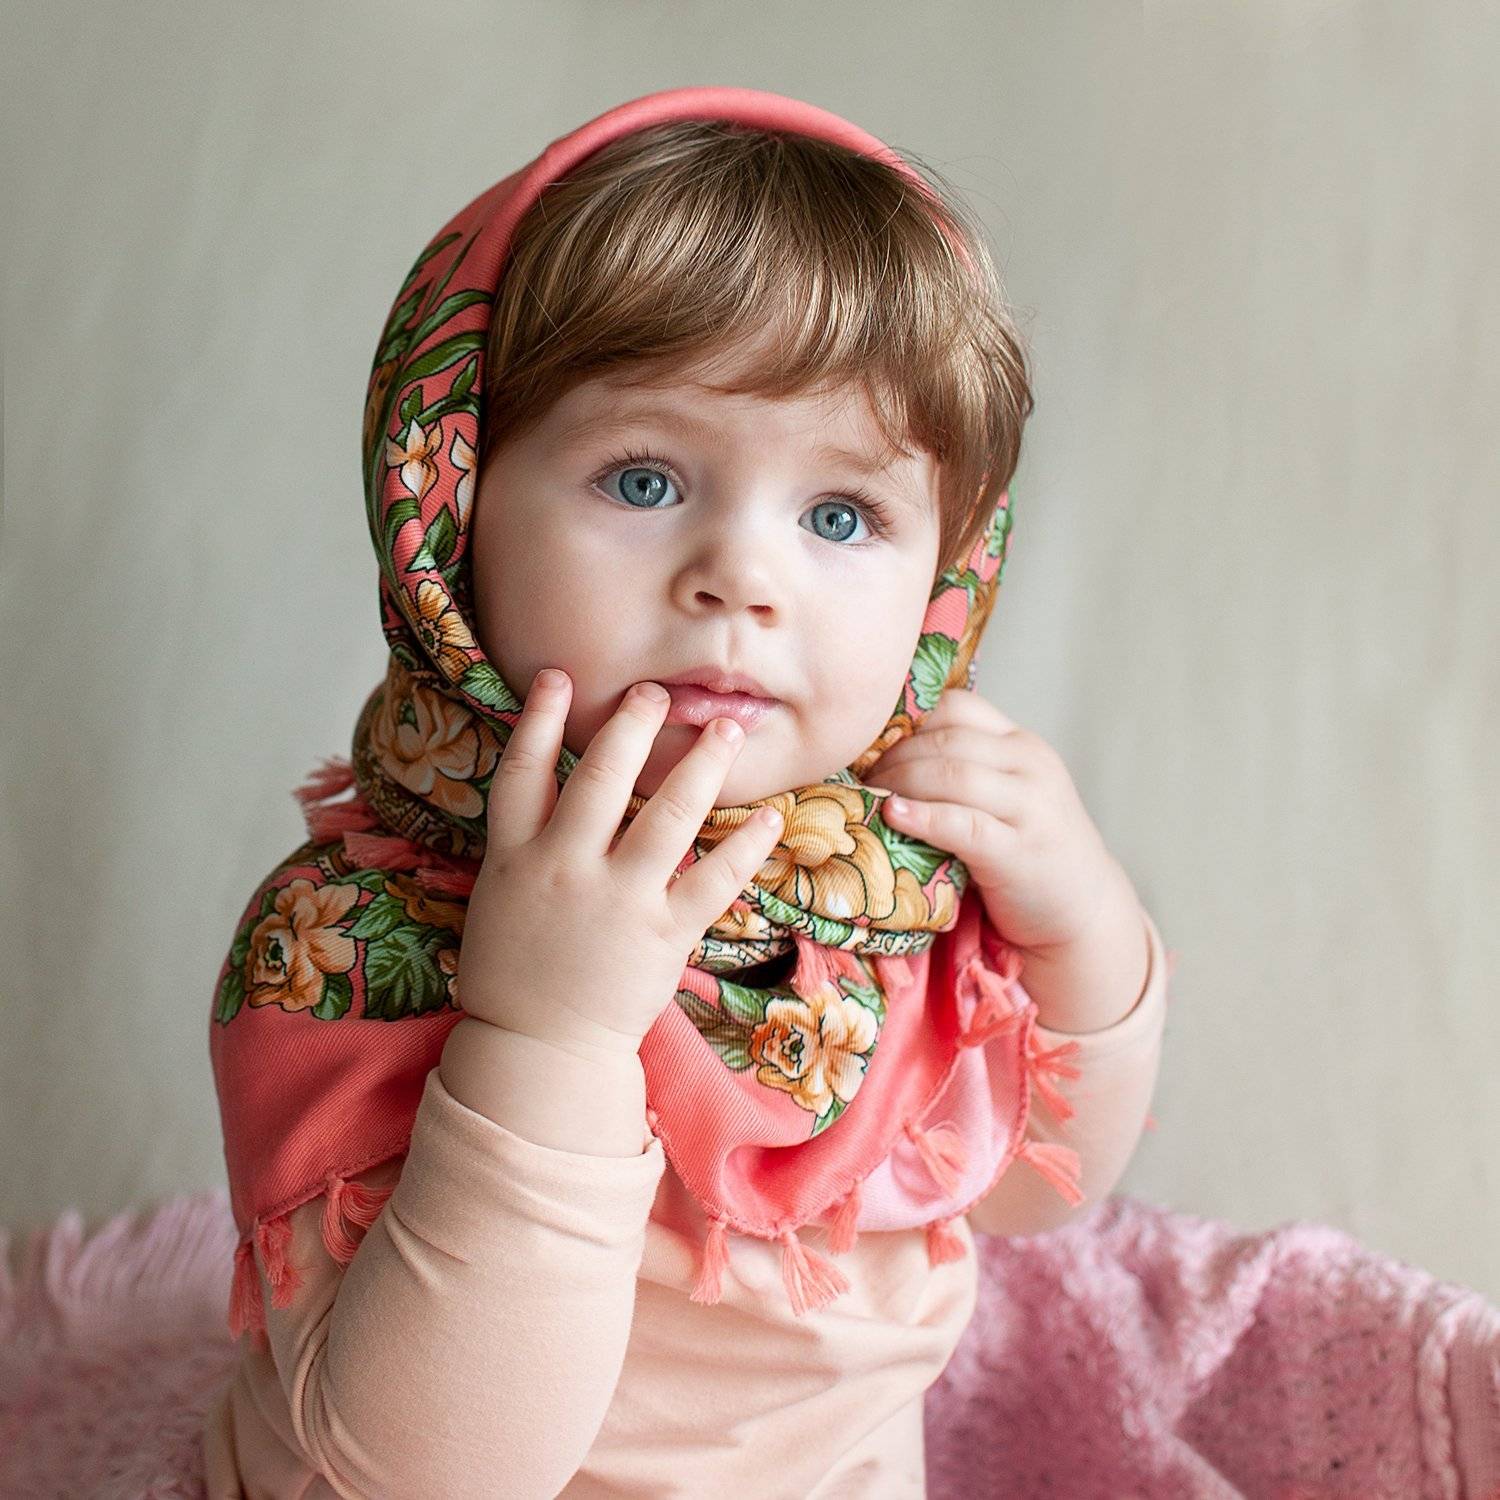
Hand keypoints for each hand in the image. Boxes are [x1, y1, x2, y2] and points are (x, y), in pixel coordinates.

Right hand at [454, 669, 784, 1060]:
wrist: (539, 1050)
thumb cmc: (517, 970)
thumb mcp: (500, 894)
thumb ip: (528, 837)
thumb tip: (549, 774)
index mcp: (515, 858)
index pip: (523, 773)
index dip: (542, 719)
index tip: (560, 675)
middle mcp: (565, 869)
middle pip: (600, 778)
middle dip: (632, 727)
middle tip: (658, 691)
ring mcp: (617, 901)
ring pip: (665, 816)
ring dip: (700, 766)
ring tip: (726, 729)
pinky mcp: (662, 934)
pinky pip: (713, 879)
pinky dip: (746, 845)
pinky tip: (771, 815)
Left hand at [865, 688, 1129, 958]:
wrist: (1084, 912)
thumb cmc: (1028, 852)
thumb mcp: (1006, 794)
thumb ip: (964, 769)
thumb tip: (882, 754)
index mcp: (1022, 744)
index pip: (957, 707)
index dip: (907, 721)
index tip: (871, 743)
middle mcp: (1031, 765)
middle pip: (945, 741)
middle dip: (892, 755)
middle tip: (858, 776)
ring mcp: (1030, 807)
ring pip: (951, 775)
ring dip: (899, 782)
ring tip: (868, 796)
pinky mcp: (1020, 851)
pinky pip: (964, 824)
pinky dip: (923, 817)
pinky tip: (893, 815)